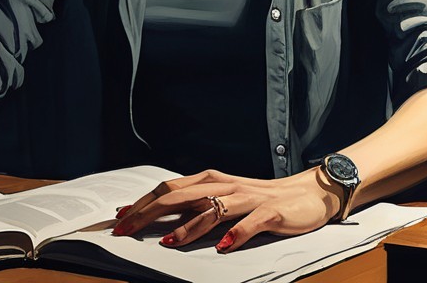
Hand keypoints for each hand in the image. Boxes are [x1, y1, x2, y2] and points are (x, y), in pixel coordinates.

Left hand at [111, 167, 342, 252]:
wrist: (307, 195)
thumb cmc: (260, 200)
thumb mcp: (224, 199)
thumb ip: (196, 206)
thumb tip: (159, 219)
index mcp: (211, 181)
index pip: (169, 189)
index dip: (143, 202)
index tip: (119, 217)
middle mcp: (225, 185)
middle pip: (180, 196)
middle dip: (150, 213)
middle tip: (125, 230)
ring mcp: (247, 198)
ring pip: (211, 209)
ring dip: (187, 227)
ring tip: (167, 243)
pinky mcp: (270, 213)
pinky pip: (250, 223)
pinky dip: (236, 234)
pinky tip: (223, 247)